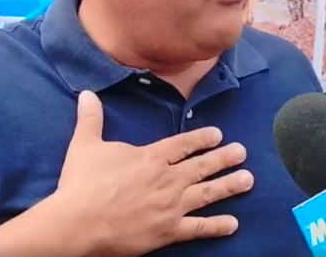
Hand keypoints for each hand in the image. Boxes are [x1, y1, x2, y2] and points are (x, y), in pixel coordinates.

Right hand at [57, 91, 253, 256]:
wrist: (77, 223)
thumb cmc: (80, 184)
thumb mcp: (84, 145)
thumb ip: (91, 118)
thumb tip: (87, 93)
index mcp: (150, 157)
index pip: (182, 144)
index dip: (202, 138)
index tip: (218, 134)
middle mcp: (166, 180)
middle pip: (201, 166)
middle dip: (224, 158)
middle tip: (243, 152)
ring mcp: (170, 207)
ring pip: (206, 193)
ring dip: (229, 186)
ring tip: (248, 180)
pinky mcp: (168, 231)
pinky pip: (198, 228)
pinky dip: (217, 226)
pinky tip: (233, 223)